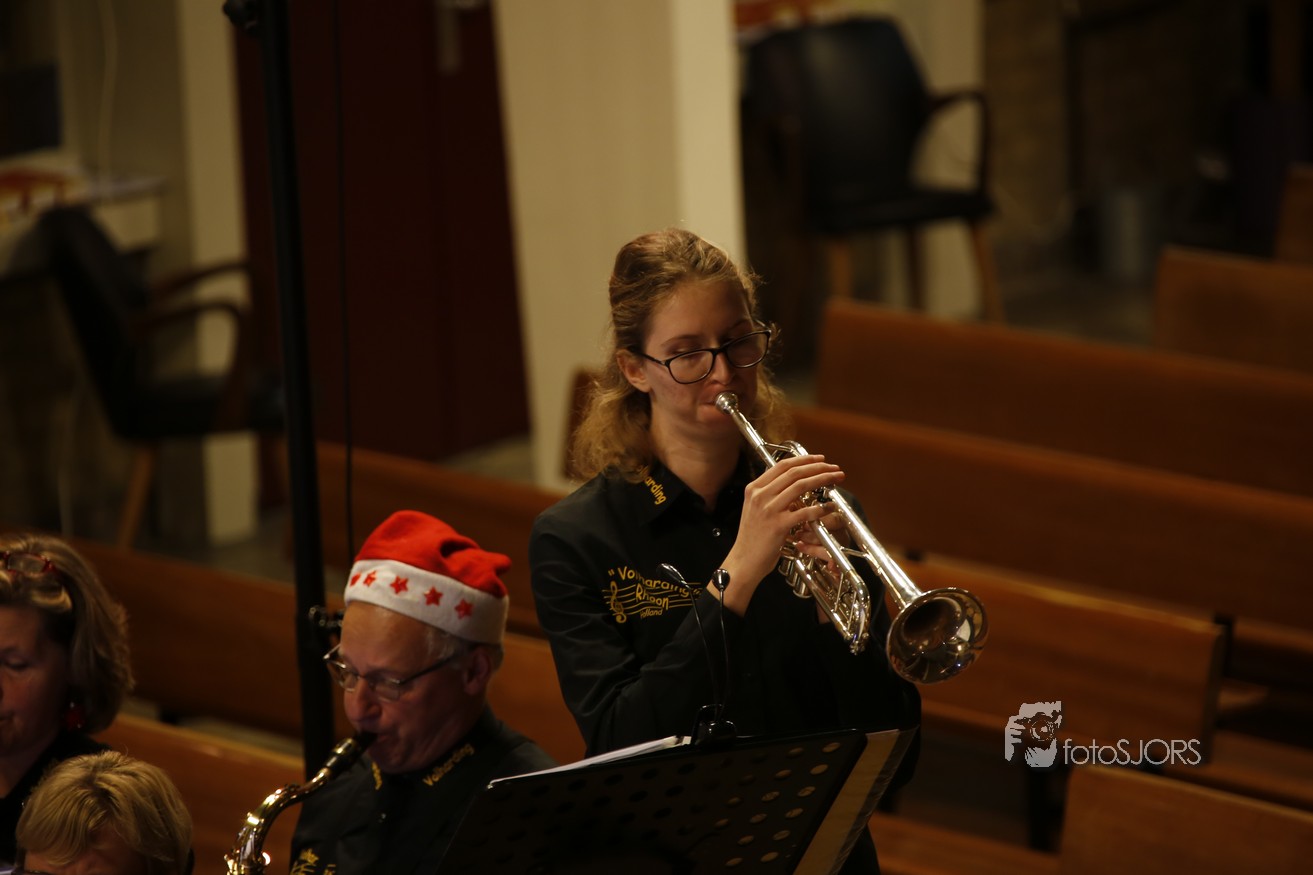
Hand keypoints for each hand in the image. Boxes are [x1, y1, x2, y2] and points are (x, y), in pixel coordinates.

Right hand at [718, 454, 844, 614]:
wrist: (744, 560)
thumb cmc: (753, 538)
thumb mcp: (756, 509)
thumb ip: (771, 495)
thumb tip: (794, 484)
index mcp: (754, 489)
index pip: (782, 465)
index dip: (804, 460)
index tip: (820, 459)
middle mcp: (760, 496)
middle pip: (794, 473)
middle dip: (819, 467)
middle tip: (834, 468)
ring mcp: (768, 510)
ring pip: (801, 486)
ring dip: (823, 480)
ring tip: (836, 480)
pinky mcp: (778, 526)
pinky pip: (804, 512)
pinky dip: (819, 508)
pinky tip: (829, 507)